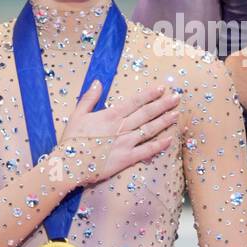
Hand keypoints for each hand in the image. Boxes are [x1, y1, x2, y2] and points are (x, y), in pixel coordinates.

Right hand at [59, 81, 180, 184]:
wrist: (69, 164)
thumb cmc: (72, 140)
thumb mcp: (77, 115)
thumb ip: (89, 98)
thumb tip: (98, 82)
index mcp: (110, 116)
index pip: (134, 102)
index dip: (149, 94)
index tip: (161, 88)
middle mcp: (121, 127)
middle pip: (146, 113)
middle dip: (163, 104)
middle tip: (177, 97)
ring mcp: (126, 143)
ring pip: (150, 129)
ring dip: (164, 121)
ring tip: (177, 114)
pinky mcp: (127, 158)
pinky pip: (147, 150)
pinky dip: (159, 145)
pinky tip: (170, 139)